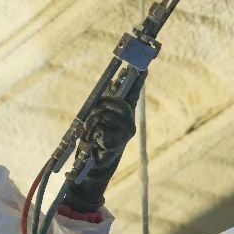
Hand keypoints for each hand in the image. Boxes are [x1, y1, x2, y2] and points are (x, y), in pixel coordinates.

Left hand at [63, 73, 145, 212]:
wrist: (90, 168)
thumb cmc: (92, 142)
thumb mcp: (95, 119)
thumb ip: (104, 103)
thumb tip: (112, 82)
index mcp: (124, 114)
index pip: (133, 92)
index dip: (139, 79)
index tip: (144, 65)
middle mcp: (128, 122)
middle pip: (117, 101)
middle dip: (102, 105)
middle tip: (93, 116)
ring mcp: (124, 133)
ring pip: (105, 115)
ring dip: (92, 123)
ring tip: (90, 134)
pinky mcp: (118, 143)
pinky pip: (102, 129)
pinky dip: (93, 135)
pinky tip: (95, 143)